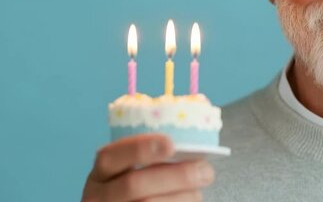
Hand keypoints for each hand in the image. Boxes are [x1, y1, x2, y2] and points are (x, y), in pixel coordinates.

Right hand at [82, 134, 214, 201]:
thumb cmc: (137, 190)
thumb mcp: (131, 172)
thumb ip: (152, 161)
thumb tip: (194, 153)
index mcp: (100, 174)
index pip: (110, 157)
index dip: (139, 148)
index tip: (171, 144)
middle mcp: (98, 197)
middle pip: (134, 185)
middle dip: (175, 176)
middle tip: (205, 171)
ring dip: (182, 197)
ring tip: (199, 192)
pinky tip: (189, 201)